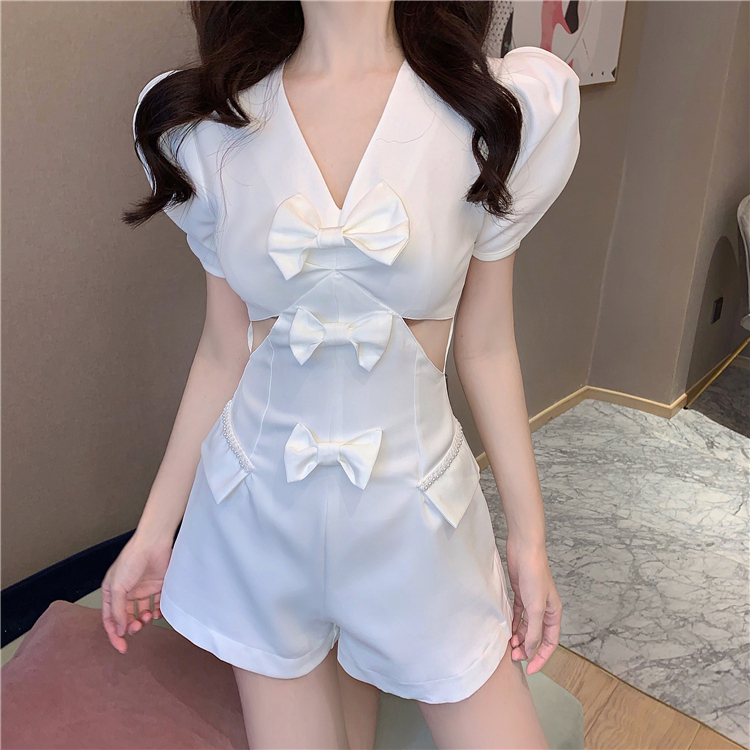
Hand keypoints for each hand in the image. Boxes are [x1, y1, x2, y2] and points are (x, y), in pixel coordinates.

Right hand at [101, 531, 172, 653]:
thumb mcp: (118, 588)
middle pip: (126, 618)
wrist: (153, 544)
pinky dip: (158, 612)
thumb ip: (118, 611)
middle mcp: (126, 592)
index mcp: (112, 592)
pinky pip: (157, 604)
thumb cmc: (131, 560)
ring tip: (148, 617)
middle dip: (131, 626)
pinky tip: (158, 613)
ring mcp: (142, 589)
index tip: (122, 647)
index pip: (110, 619)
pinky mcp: (157, 586)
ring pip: (142, 613)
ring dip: (144, 620)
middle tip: (138, 627)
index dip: (114, 634)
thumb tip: (119, 630)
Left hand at [504, 539, 561, 674]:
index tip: (529, 669)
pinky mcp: (521, 594)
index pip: (550, 642)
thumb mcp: (535, 606)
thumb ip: (534, 629)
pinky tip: (508, 631)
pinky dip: (514, 624)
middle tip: (513, 657)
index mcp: (553, 613)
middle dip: (527, 648)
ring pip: (527, 627)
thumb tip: (530, 649)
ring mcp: (532, 602)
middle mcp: (544, 609)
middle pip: (537, 636)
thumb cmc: (534, 575)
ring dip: (519, 637)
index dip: (541, 657)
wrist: (524, 550)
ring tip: (509, 646)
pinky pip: (518, 615)